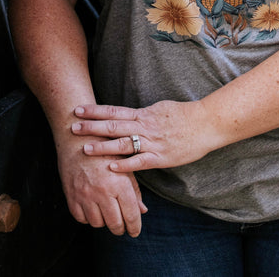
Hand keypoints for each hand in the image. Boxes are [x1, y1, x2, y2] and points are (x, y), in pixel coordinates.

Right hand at [53, 129, 146, 236]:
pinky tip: (92, 209)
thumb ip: (134, 189)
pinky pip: (81, 218)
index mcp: (119, 183)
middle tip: (122, 226)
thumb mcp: (123, 164)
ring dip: (104, 222)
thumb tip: (142, 210)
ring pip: (98, 223)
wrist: (76, 135)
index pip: (131, 215)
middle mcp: (102, 192)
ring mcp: (85, 195)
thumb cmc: (104, 146)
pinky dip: (88, 217)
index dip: (135, 227)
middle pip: (115, 224)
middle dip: (121, 228)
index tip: (135, 232)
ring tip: (107, 214)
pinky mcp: (71, 196)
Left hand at [71, 100, 212, 172]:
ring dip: (103, 146)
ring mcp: (152, 142)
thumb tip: (129, 115)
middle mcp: (144, 126)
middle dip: (92, 127)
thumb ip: (143, 114)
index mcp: (143, 114)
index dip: (95, 111)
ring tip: (85, 149)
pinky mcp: (161, 157)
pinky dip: (124, 165)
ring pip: (123, 143)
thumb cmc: (185, 115)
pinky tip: (111, 169)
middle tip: (72, 127)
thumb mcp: (160, 109)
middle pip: (113, 125)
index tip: (78, 110)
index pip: (114, 111)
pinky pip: (139, 161)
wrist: (206, 123)